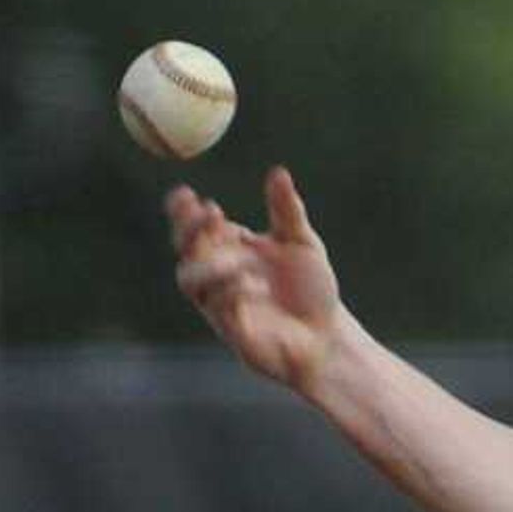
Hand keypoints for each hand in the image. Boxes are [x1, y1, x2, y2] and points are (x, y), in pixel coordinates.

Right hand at [166, 166, 340, 394]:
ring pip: (189, 280)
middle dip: (189, 228)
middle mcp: (217, 272)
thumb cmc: (314, 291)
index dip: (183, 208)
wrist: (329, 338)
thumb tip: (279, 172)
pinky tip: (253, 287)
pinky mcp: (230, 330)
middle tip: (210, 213)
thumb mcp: (303, 244)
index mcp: (229, 246)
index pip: (193, 222)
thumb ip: (288, 211)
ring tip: (239, 263)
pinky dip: (230, 293)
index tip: (191, 195)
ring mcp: (219, 302)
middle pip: (183, 246)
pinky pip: (217, 308)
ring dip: (208, 265)